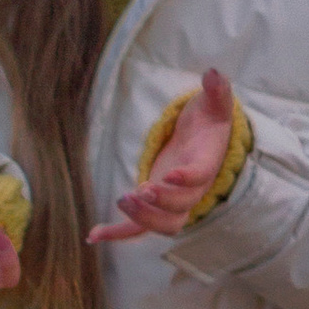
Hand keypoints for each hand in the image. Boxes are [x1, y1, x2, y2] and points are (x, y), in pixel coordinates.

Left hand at [90, 68, 237, 245]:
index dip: (187, 179)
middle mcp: (192, 189)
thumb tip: (213, 72)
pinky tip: (92, 236)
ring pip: (164, 224)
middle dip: (159, 203)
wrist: (204, 145)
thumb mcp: (213, 105)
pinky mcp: (155, 206)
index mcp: (205, 163)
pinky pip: (138, 229)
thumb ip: (216, 91)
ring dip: (143, 218)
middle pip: (181, 208)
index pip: (199, 177)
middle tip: (138, 191)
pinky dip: (118, 234)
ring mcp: (173, 202)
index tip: (169, 175)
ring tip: (121, 201)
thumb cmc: (208, 123)